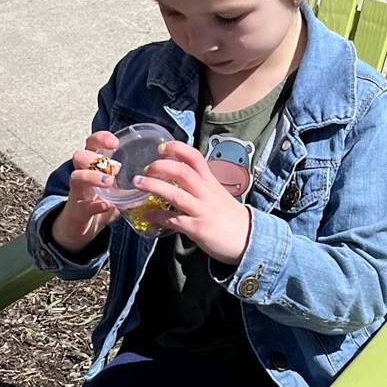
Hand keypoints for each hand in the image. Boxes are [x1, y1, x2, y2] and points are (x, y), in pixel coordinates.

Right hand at [49, 131, 120, 253]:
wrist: (80, 228)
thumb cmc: (98, 203)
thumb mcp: (116, 191)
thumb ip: (131, 184)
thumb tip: (155, 179)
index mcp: (92, 167)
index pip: (91, 145)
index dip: (100, 139)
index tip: (115, 142)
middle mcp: (82, 176)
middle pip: (79, 156)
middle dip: (93, 156)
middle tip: (115, 167)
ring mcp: (77, 194)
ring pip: (76, 177)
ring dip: (92, 177)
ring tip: (109, 181)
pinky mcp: (77, 212)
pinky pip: (83, 206)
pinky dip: (95, 205)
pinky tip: (106, 205)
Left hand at [136, 140, 252, 264]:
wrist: (249, 239)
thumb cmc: (231, 217)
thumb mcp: (217, 195)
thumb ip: (200, 186)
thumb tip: (178, 181)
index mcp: (210, 182)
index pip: (195, 157)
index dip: (177, 148)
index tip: (161, 147)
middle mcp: (206, 193)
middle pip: (182, 172)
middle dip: (160, 167)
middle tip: (145, 169)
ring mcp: (202, 210)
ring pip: (175, 194)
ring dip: (153, 187)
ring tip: (138, 184)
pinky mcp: (198, 228)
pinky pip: (174, 220)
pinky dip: (158, 217)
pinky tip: (147, 215)